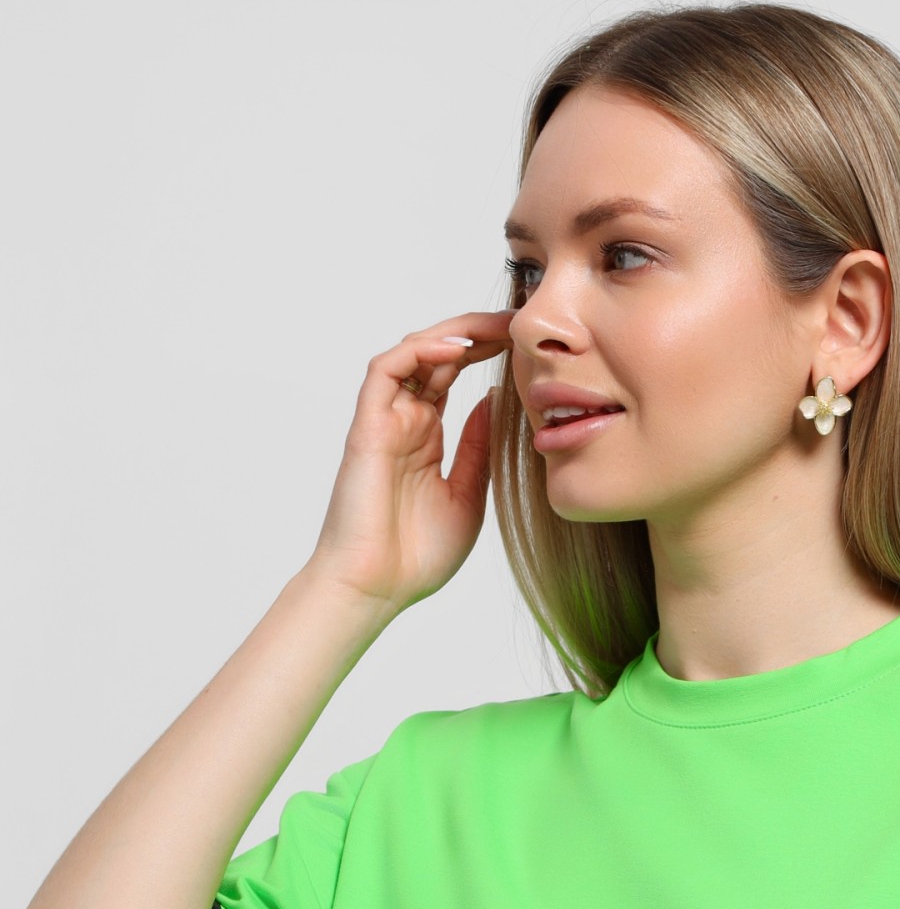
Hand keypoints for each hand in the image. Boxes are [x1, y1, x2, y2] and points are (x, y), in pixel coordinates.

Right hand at [303, 310, 516, 615]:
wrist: (377, 587)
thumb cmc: (417, 556)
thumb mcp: (469, 496)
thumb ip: (479, 448)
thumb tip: (495, 400)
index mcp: (426, 438)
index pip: (454, 376)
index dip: (486, 351)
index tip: (524, 343)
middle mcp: (404, 422)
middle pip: (436, 356)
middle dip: (476, 331)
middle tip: (517, 321)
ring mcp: (385, 421)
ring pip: (412, 353)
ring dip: (452, 332)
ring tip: (494, 327)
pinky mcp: (367, 426)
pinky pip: (387, 370)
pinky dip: (419, 352)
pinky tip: (456, 350)